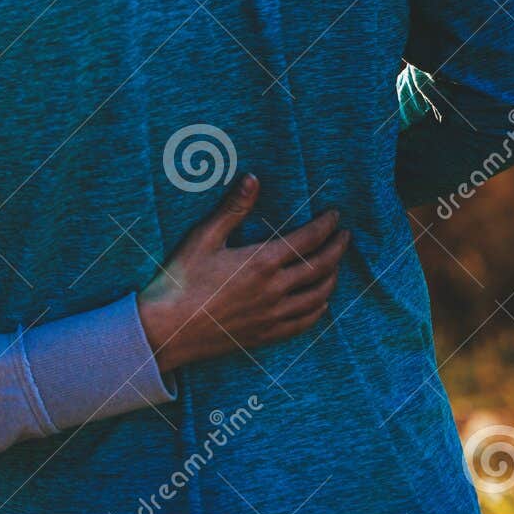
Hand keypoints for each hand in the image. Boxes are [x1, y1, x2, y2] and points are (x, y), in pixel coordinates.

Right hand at [136, 175, 347, 373]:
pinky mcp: (266, 335)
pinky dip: (319, 310)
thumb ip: (233, 208)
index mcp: (262, 262)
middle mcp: (276, 289)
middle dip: (337, 248)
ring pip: (319, 296)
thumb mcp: (203, 238)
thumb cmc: (181, 280)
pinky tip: (320, 303)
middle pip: (321, 267)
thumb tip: (253, 178)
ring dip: (332, 278)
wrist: (169, 328)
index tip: (335, 215)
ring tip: (335, 265)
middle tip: (344, 236)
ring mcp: (274, 315)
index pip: (308, 239)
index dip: (325, 225)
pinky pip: (305, 323)